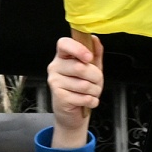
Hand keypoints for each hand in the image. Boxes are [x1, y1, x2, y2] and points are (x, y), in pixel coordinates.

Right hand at [47, 35, 102, 149]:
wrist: (72, 113)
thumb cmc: (81, 89)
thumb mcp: (92, 68)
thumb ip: (95, 53)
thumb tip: (94, 39)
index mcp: (62, 56)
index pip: (64, 44)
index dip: (78, 49)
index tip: (89, 57)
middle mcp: (55, 67)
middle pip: (80, 67)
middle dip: (96, 77)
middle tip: (96, 82)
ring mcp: (55, 82)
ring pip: (84, 84)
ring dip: (95, 91)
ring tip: (91, 92)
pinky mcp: (59, 96)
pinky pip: (83, 97)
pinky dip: (91, 101)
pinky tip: (87, 100)